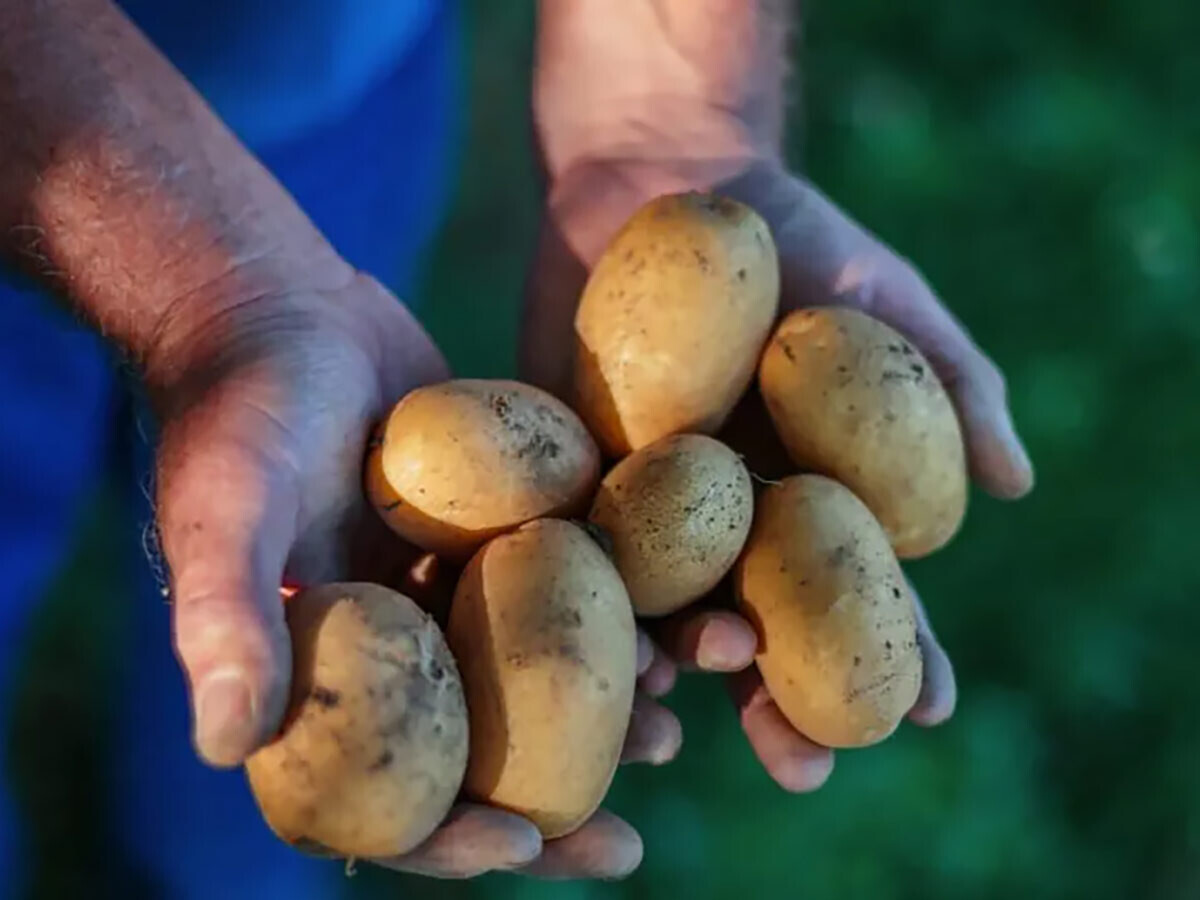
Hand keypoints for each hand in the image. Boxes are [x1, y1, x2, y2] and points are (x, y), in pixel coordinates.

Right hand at [149, 273, 658, 877]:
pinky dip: (614, 616)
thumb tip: (222, 747)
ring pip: (530, 677)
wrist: (284, 305)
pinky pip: (560, 589)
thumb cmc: (239, 408)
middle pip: (473, 753)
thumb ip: (226, 615)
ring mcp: (447, 587)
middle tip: (623, 851)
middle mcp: (390, 644)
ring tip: (674, 736)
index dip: (444, 837)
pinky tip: (679, 626)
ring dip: (599, 717)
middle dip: (546, 806)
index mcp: (319, 674)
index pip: (378, 792)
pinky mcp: (498, 525)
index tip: (519, 852)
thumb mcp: (225, 507)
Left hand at [521, 157, 1031, 790]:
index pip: (857, 596)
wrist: (663, 178)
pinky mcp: (566, 475)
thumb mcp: (884, 302)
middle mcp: (725, 522)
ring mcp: (643, 507)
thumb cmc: (794, 239)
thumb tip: (1015, 482)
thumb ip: (950, 386)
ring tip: (685, 710)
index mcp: (807, 499)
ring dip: (676, 672)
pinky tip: (593, 645)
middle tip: (801, 767)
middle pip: (758, 631)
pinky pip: (572, 553)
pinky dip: (583, 603)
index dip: (893, 656)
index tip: (920, 710)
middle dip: (780, 705)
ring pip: (660, 612)